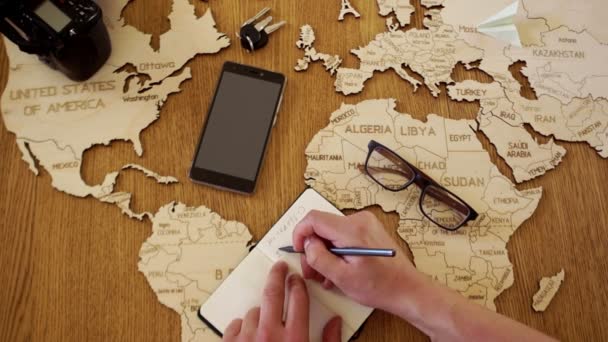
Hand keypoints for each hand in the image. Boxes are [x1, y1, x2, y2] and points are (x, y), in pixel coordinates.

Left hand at [223, 261, 341, 341]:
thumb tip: (335, 322)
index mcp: (295, 339)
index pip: (298, 299)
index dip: (298, 285)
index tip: (296, 278)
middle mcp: (270, 335)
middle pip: (272, 294)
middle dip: (277, 276)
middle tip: (279, 268)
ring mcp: (247, 340)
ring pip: (253, 312)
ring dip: (260, 314)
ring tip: (265, 326)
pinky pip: (235, 325)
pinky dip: (243, 328)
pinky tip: (249, 336)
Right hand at [292, 210, 425, 313]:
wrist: (407, 289)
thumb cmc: (379, 286)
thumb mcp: (342, 277)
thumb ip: (319, 257)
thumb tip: (306, 244)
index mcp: (351, 229)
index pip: (313, 218)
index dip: (300, 233)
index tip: (299, 251)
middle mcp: (358, 219)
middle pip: (322, 227)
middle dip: (313, 249)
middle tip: (312, 272)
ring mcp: (365, 223)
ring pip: (331, 232)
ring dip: (325, 253)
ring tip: (326, 276)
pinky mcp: (368, 229)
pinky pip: (343, 235)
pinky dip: (336, 250)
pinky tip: (339, 269)